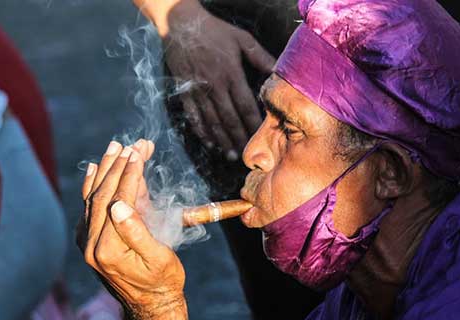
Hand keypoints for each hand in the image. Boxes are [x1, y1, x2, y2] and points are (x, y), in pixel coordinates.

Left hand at [77, 139, 188, 319]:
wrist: (151, 304)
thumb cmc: (162, 281)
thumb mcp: (158, 258)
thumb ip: (137, 232)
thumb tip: (120, 204)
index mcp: (107, 249)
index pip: (116, 200)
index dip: (128, 174)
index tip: (138, 152)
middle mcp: (90, 245)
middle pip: (101, 195)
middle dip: (117, 166)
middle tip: (130, 144)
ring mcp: (87, 242)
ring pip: (93, 197)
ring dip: (105, 170)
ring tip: (116, 147)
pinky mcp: (90, 239)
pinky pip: (89, 206)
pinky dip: (92, 184)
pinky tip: (95, 168)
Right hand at [163, 0, 274, 159]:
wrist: (181, 23)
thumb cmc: (215, 31)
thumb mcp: (242, 39)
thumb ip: (261, 57)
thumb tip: (278, 72)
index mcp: (231, 73)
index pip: (245, 105)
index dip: (253, 124)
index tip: (261, 137)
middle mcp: (214, 85)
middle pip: (229, 118)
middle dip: (239, 138)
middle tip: (248, 155)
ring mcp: (198, 90)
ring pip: (211, 121)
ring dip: (222, 140)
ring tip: (231, 154)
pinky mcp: (184, 90)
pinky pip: (192, 115)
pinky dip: (201, 130)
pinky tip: (209, 142)